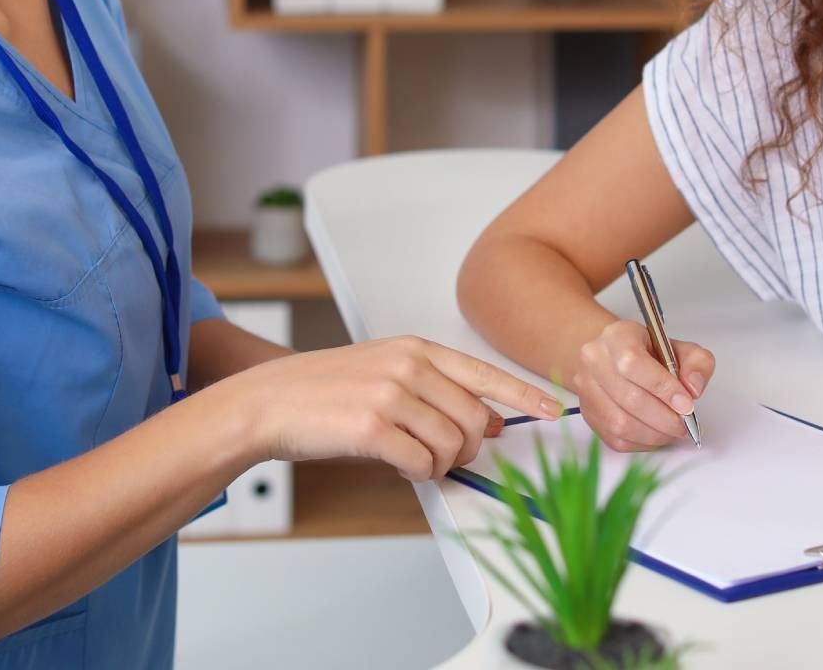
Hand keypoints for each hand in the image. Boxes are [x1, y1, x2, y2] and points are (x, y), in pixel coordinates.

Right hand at [231, 336, 562, 481]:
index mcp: (416, 349)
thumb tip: (490, 421)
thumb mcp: (387, 373)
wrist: (269, 401)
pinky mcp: (373, 427)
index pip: (485, 374)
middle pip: (475, 421)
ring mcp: (391, 395)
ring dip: (438, 464)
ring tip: (410, 457)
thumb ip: (437, 390)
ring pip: (452, 446)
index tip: (554, 410)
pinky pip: (422, 464)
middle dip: (467, 449)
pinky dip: (415, 473)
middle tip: (442, 455)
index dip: (524, 396)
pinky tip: (395, 463)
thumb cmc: (327, 392)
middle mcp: (409, 367)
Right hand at [572, 319, 715, 451]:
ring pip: (620, 423)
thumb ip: (697, 363)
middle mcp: (594, 361)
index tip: (687, 404)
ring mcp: (586, 389)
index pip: (634, 364)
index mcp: (617, 337)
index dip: (663, 388)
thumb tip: (692, 389)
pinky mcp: (588, 414)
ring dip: (654, 434)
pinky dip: (642, 442)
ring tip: (673, 430)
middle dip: (664, 418)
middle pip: (629, 398)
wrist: (617, 358)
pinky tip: (656, 434)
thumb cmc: (650, 353)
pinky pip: (616, 438)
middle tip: (684, 423)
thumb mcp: (681, 348)